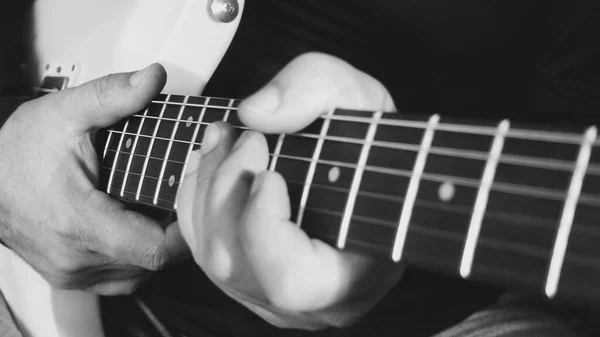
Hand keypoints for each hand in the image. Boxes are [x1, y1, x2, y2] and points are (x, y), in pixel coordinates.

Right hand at [0, 63, 187, 294]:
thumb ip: (112, 95)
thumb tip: (152, 77)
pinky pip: (124, 277)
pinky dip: (140, 254)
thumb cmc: (17, 153)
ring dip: (161, 242)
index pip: (155, 249)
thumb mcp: (64, 113)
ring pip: (143, 273)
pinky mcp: (76, 278)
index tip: (196, 198)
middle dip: (179, 229)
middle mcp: (76, 259)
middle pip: (156, 261)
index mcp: (78, 222)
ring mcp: (76, 274)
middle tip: (183, 194)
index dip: (188, 228)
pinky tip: (140, 224)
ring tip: (162, 206)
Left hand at [177, 53, 402, 329]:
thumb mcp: (354, 94)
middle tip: (242, 138)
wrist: (362, 164)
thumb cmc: (364, 140)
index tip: (269, 173)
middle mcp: (313, 301)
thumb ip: (312, 89)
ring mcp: (277, 297)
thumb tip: (254, 113)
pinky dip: (197, 204)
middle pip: (236, 266)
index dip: (264, 226)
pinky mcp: (252, 281)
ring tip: (221, 139)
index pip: (292, 281)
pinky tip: (210, 164)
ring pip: (212, 261)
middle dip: (224, 191)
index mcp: (357, 274)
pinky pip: (204, 253)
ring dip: (205, 191)